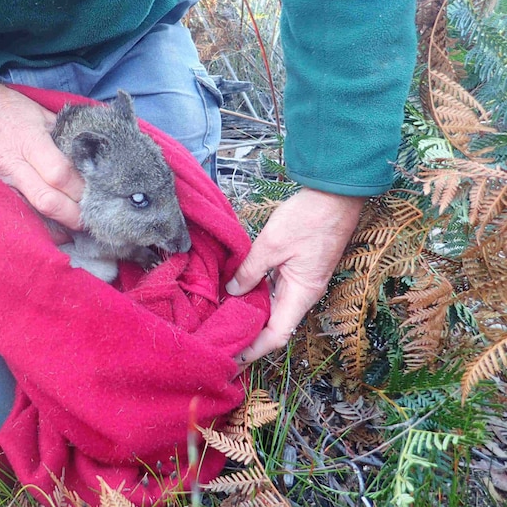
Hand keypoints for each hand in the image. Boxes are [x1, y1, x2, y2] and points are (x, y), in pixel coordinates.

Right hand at [0, 84, 84, 229]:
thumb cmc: (8, 109)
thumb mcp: (40, 113)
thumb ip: (64, 135)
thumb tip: (91, 153)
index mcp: (29, 141)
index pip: (60, 174)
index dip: (80, 188)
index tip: (97, 193)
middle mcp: (12, 165)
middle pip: (47, 201)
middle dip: (73, 215)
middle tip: (91, 220)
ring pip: (31, 213)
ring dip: (57, 224)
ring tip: (76, 227)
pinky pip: (17, 212)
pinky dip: (37, 223)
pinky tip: (53, 228)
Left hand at [227, 187, 365, 370]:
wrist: (334, 196)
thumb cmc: (308, 219)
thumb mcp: (270, 245)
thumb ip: (249, 271)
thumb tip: (232, 292)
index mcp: (301, 294)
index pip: (276, 335)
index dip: (254, 350)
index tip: (232, 359)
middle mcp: (304, 294)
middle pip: (274, 326)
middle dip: (249, 336)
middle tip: (219, 341)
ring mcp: (302, 282)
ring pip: (274, 308)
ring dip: (252, 315)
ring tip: (223, 322)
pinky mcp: (298, 270)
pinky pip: (276, 291)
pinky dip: (258, 296)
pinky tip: (237, 295)